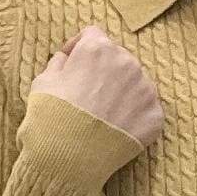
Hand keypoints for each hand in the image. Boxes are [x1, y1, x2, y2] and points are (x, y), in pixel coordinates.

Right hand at [30, 24, 163, 148]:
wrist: (69, 159)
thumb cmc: (51, 118)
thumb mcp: (42, 82)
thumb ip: (58, 63)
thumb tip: (66, 59)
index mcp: (98, 49)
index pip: (93, 35)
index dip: (80, 48)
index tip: (73, 62)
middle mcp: (127, 62)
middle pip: (118, 59)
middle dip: (104, 72)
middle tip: (90, 95)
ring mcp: (145, 90)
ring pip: (135, 83)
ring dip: (122, 93)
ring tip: (105, 115)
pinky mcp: (155, 116)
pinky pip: (146, 110)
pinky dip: (134, 116)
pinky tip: (117, 129)